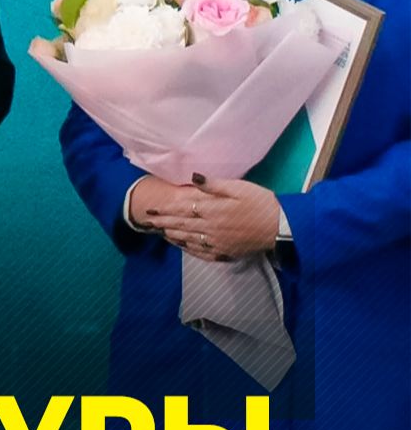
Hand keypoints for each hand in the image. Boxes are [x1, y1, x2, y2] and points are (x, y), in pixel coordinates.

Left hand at [138, 173, 280, 261]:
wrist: (281, 226)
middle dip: (163, 222)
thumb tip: (192, 177)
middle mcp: (210, 228)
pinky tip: (181, 245)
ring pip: (188, 239)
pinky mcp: (225, 253)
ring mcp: (217, 243)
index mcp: (212, 210)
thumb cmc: (261, 203)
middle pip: (181, 225)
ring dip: (172, 235)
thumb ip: (213, 185)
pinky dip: (188, 249)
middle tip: (147, 221)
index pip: (182, 209)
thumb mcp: (238, 187)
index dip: (165, 209)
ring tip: (160, 231)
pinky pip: (201, 253)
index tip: (151, 208)